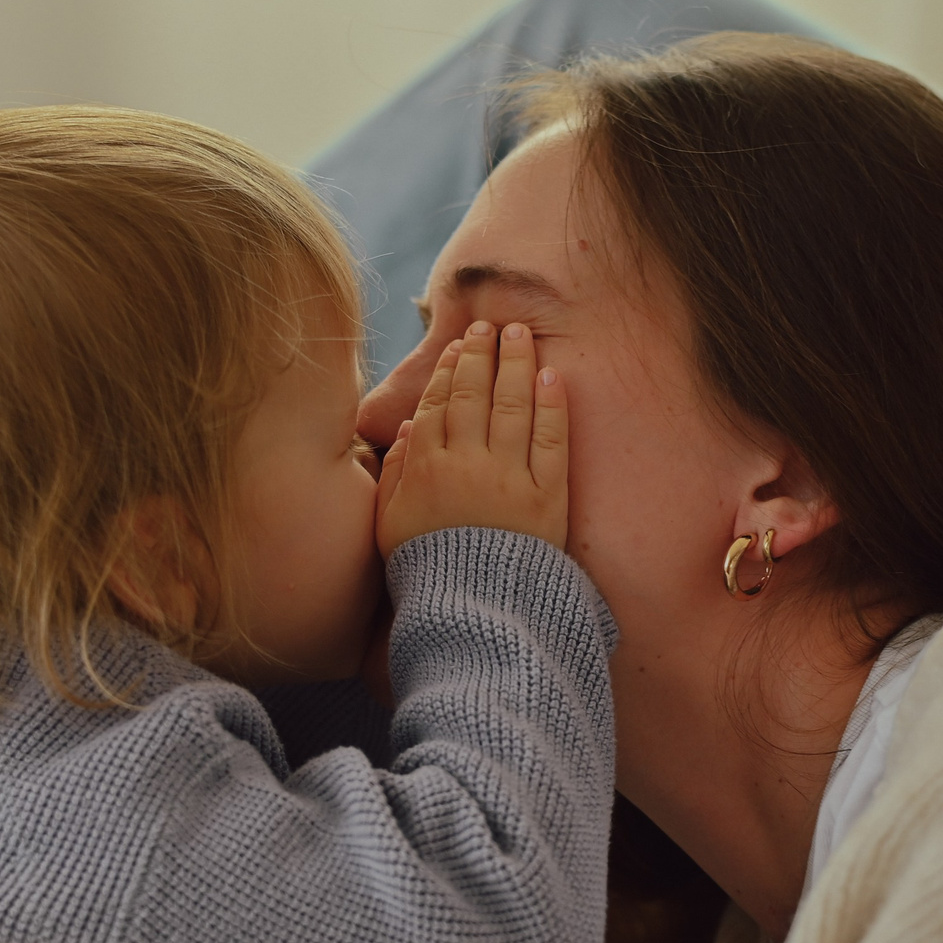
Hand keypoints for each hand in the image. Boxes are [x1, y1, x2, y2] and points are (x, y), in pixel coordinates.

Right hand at [375, 320, 567, 552]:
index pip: (437, 406)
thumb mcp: (390, 526)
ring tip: (519, 334)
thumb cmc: (429, 573)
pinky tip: (552, 376)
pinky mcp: (548, 499)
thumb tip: (407, 428)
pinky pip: (551, 442)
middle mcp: (468, 466)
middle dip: (480, 355)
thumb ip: (396, 474)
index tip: (457, 346)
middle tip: (489, 325)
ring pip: (513, 407)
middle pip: (474, 396)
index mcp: (427, 471)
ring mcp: (510, 480)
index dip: (448, 370)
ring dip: (515, 363)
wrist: (474, 617)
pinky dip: (552, 405)